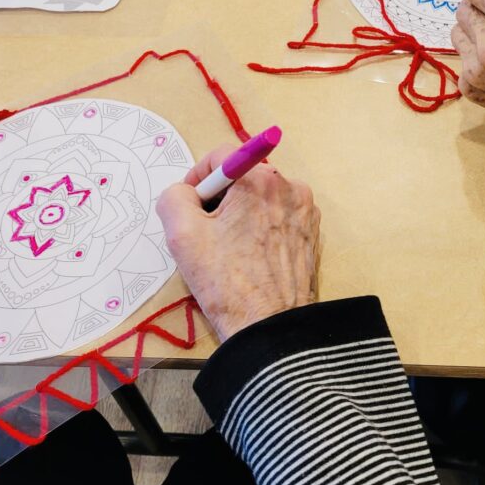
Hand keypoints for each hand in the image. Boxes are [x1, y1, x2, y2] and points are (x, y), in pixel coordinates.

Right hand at [157, 146, 320, 341]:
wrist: (270, 328)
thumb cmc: (228, 283)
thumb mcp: (183, 235)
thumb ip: (174, 197)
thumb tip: (184, 190)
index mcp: (261, 179)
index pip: (221, 157)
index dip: (198, 178)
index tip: (189, 205)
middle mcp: (290, 187)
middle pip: (242, 177)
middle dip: (219, 200)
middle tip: (206, 234)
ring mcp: (304, 210)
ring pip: (259, 198)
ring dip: (239, 214)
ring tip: (229, 250)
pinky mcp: (310, 231)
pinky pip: (277, 216)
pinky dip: (260, 228)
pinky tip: (249, 257)